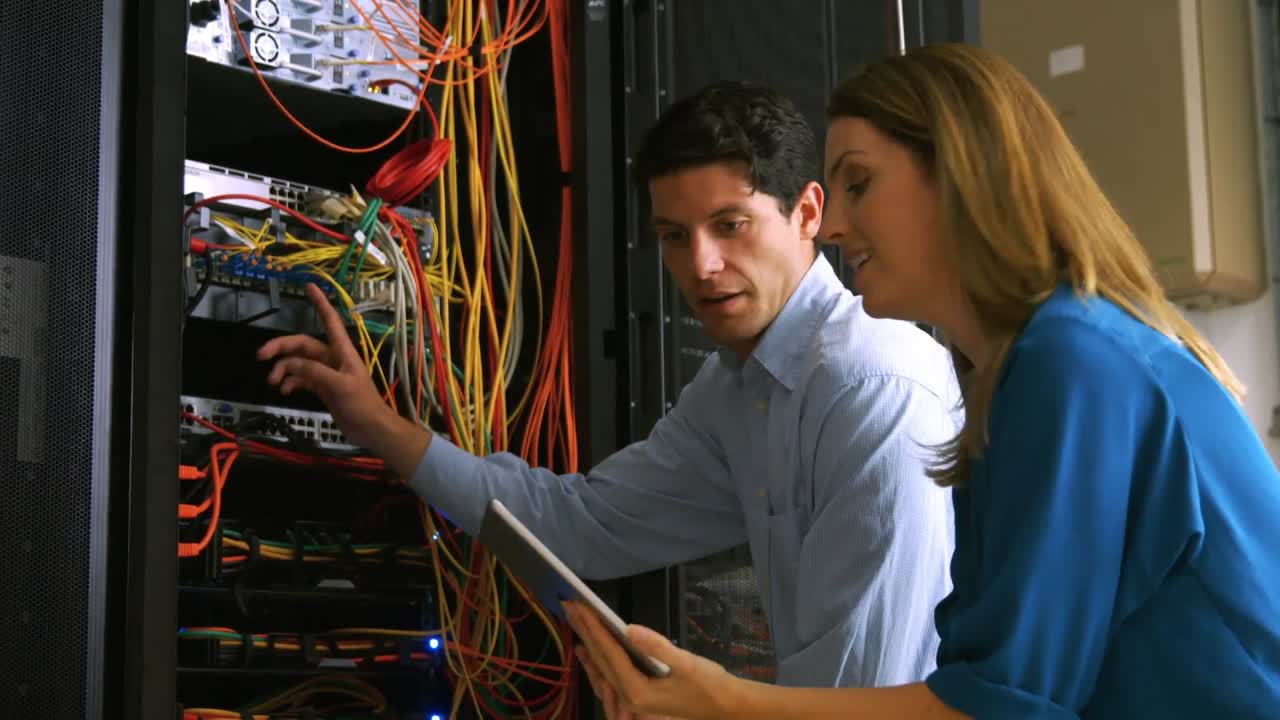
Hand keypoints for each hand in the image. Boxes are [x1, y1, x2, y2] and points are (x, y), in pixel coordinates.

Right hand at [257, 283, 428, 474]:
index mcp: (342, 351)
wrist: (370, 429)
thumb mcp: (339, 386)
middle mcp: (333, 358)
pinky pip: (301, 379)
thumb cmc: (362, 405)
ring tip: (272, 382)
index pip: (329, 321)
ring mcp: (326, 373)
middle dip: (282, 348)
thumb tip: (290, 364)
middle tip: (261, 355)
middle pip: (303, 345)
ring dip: (283, 369)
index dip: (320, 303)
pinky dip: (290, 382)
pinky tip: (284, 390)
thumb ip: (315, 372)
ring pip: (299, 363)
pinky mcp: (322, 388)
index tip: (309, 286)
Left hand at [562, 601, 743, 719]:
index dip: (594, 628)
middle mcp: (630, 698)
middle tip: (568, 606)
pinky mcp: (638, 696)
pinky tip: (589, 651)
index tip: (580, 607)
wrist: (725, 708)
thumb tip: (630, 629)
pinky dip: (597, 660)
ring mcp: (632, 700)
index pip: (610, 654)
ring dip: (588, 643)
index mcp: (638, 691)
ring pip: (602, 668)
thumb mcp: (687, 664)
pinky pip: (610, 676)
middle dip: (585, 631)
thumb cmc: (710, 685)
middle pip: (601, 659)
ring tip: (573, 622)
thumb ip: (658, 647)